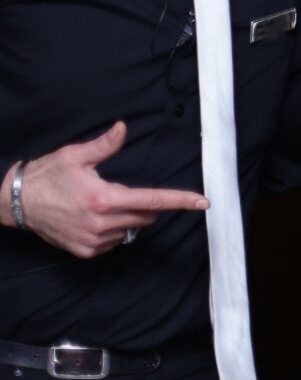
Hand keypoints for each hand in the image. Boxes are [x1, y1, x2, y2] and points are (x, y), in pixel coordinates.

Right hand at [9, 122, 207, 257]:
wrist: (17, 203)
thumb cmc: (47, 176)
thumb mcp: (75, 155)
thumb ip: (105, 144)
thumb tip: (123, 128)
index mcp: (104, 198)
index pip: (153, 200)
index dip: (180, 201)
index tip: (203, 203)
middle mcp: (102, 223)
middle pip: (146, 215)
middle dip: (146, 203)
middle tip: (122, 190)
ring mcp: (93, 240)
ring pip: (131, 229)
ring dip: (129, 216)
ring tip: (102, 203)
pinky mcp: (85, 251)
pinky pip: (114, 241)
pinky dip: (114, 230)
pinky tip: (95, 218)